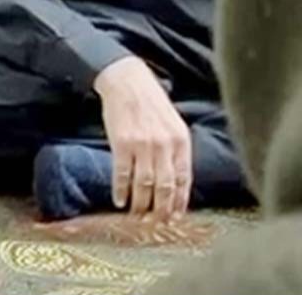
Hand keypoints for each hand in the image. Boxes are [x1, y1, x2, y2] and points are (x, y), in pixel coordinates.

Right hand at [94, 56, 191, 220]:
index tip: (174, 217)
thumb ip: (176, 149)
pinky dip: (120, 190)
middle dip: (161, 208)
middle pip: (165, 186)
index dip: (179, 201)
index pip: (184, 179)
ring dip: (140, 203)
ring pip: (144, 184)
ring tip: (137, 214)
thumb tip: (175, 180)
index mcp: (181, 141)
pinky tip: (119, 200)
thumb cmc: (150, 102)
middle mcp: (164, 145)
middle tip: (155, 222)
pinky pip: (122, 173)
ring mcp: (142, 145)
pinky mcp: (121, 142)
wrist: (127, 81)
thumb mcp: (173, 123)